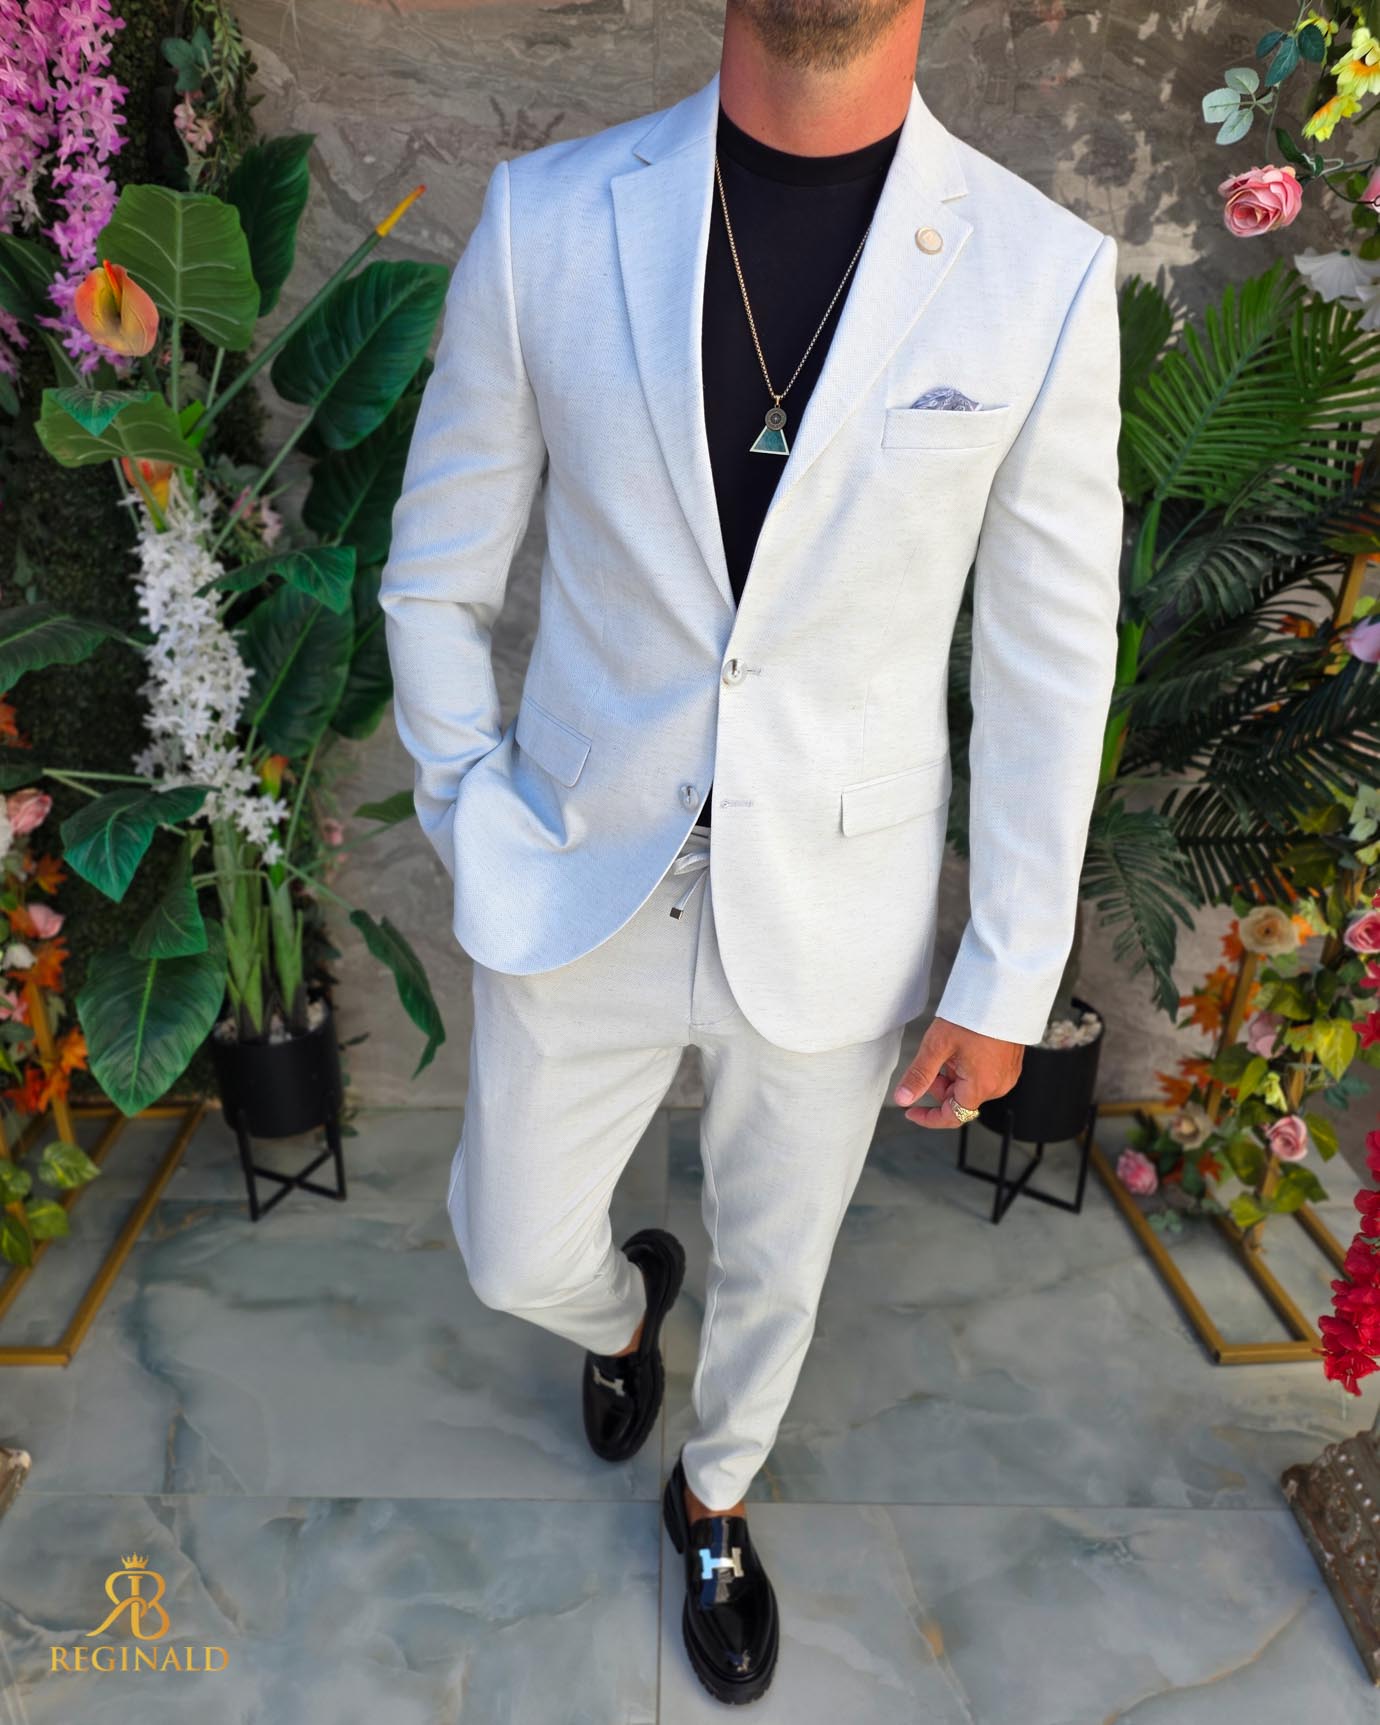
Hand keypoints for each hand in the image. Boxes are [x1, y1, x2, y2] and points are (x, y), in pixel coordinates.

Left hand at [892, 1016, 1022, 1128]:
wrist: (1002, 993)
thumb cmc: (972, 1017)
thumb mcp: (937, 1046)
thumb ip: (919, 1076)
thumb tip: (902, 1099)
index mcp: (981, 1086)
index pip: (952, 1117)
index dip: (928, 1118)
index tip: (910, 1111)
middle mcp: (998, 1087)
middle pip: (960, 1101)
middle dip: (940, 1087)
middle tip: (932, 1061)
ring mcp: (1006, 1076)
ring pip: (970, 1089)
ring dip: (953, 1077)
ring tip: (950, 1049)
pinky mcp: (1010, 1066)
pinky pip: (983, 1078)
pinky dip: (967, 1070)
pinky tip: (963, 1048)